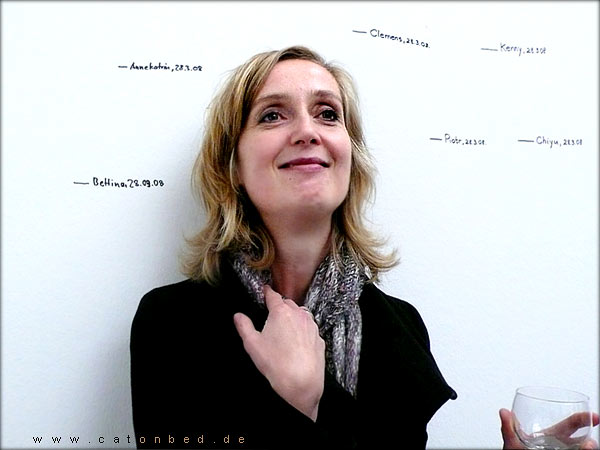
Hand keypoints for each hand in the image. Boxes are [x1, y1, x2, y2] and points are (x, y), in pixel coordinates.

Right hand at [234, 285, 324, 421]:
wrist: (302, 383)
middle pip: (288, 304)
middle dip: (280, 306)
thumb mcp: (252, 344)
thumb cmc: (276, 363)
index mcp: (281, 312)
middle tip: (271, 315)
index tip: (265, 290)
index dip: (268, 292)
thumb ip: (244, 326)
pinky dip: (303, 330)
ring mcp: (311, 326)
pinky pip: (310, 329)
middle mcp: (299, 315)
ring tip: (284, 329)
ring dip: (293, 317)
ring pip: (301, 314)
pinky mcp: (319, 338)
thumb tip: (238, 316)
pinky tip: (297, 343)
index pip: (273, 295)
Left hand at [500, 408, 598, 448]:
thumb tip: (504, 411)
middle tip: (591, 444)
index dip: (583, 418)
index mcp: (552, 435)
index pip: (571, 423)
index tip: (593, 416)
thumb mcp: (513, 442)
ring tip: (586, 449)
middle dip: (590, 441)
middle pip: (582, 440)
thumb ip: (509, 428)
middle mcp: (562, 446)